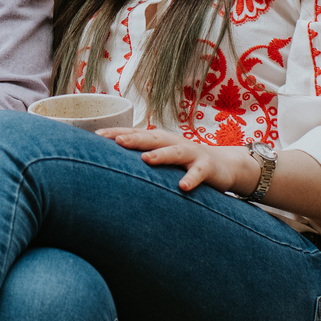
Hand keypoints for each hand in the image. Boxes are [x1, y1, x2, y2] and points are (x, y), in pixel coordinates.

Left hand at [98, 127, 253, 195]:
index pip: (135, 134)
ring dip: (160, 155)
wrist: (224, 165)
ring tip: (146, 159)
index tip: (96, 135)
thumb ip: (142, 158)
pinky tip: (182, 187)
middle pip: (151, 139)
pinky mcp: (207, 167)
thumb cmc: (184, 163)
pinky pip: (198, 173)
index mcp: (160, 140)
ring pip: (174, 152)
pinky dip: (191, 178)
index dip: (117, 133)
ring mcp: (191, 153)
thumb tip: (108, 166)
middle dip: (134, 139)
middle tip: (116, 141)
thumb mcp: (163, 158)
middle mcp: (173, 143)